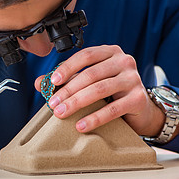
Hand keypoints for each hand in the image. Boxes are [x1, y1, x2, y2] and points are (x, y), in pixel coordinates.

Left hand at [34, 45, 167, 136]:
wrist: (139, 109)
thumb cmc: (110, 92)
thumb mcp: (87, 82)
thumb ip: (65, 80)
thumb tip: (40, 83)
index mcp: (110, 52)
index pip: (86, 56)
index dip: (68, 67)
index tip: (53, 81)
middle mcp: (124, 61)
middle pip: (90, 74)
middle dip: (68, 90)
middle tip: (53, 104)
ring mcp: (133, 79)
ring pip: (99, 89)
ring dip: (77, 102)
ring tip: (62, 113)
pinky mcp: (139, 98)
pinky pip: (113, 109)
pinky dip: (94, 118)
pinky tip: (81, 125)